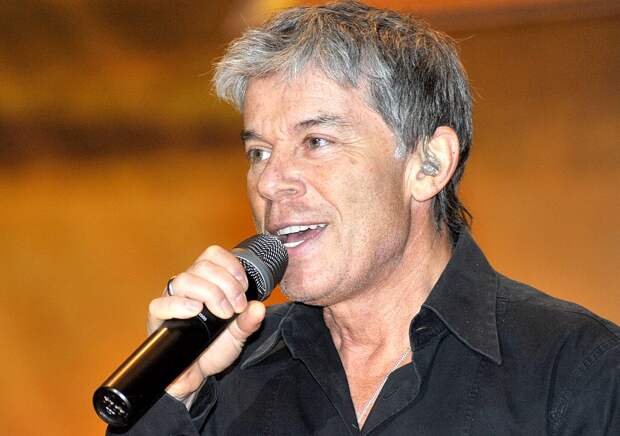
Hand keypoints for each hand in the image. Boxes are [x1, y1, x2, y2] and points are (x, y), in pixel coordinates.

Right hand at [147, 245, 265, 401]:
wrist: (196, 375)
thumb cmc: (214, 349)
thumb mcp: (239, 334)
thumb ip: (249, 321)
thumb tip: (259, 308)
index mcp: (206, 281)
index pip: (213, 255)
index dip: (231, 265)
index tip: (244, 287)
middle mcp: (188, 286)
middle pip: (202, 266)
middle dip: (226, 285)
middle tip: (236, 308)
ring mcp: (171, 299)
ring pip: (184, 280)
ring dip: (209, 293)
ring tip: (222, 314)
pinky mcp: (158, 317)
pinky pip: (160, 303)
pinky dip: (178, 305)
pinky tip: (194, 311)